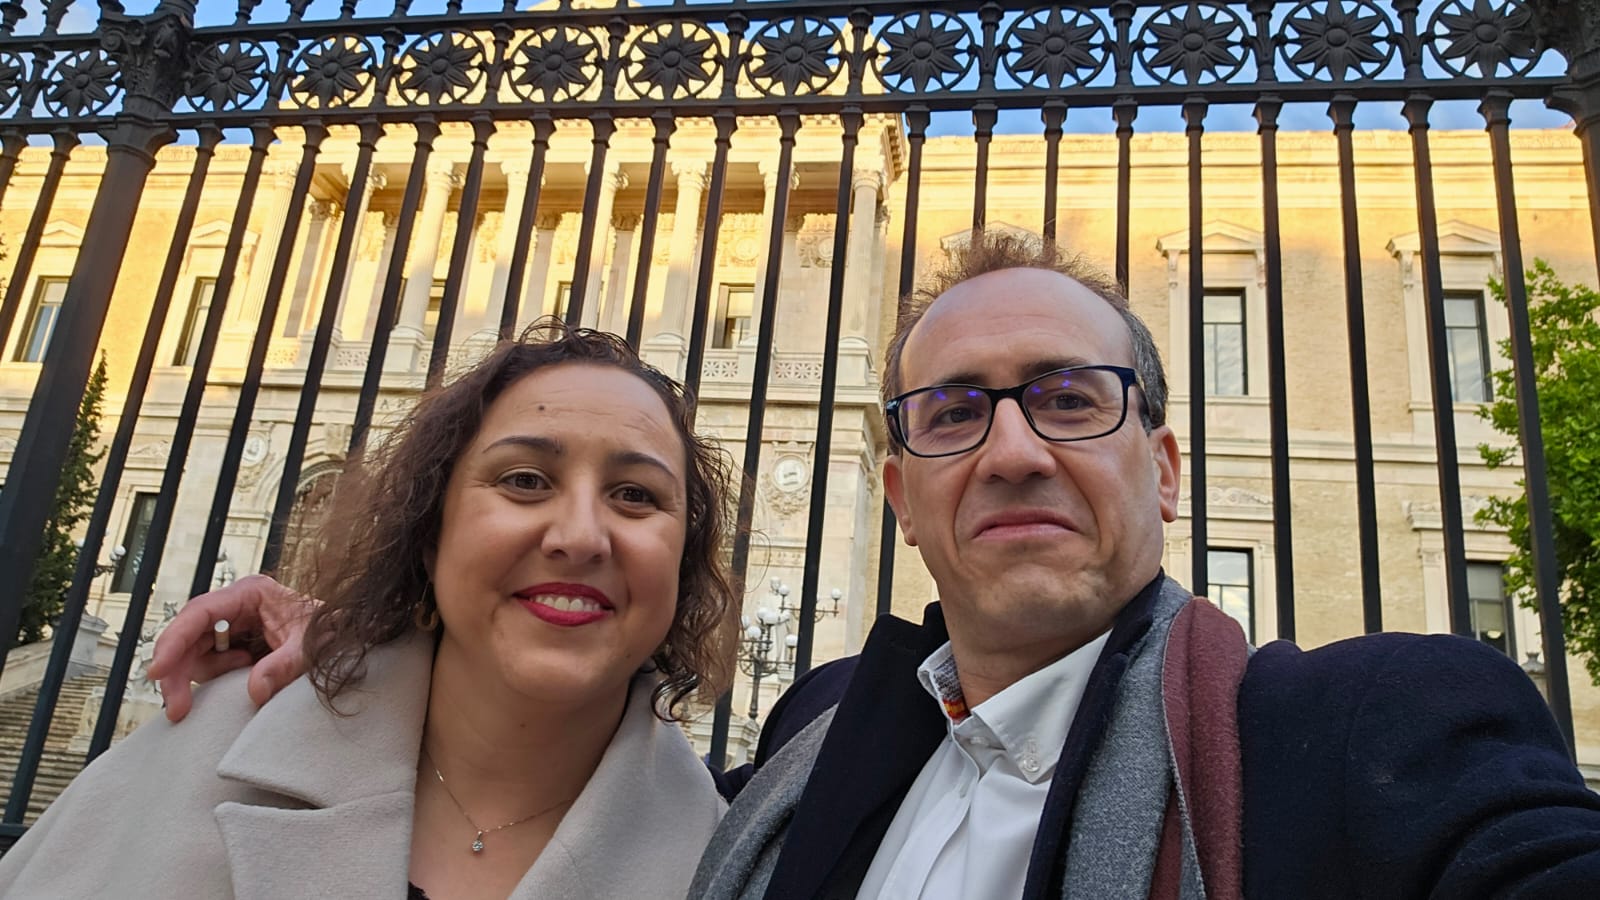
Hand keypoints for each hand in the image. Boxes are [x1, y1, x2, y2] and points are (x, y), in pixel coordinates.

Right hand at [146, 574, 315, 722]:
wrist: (341, 637)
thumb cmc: (329, 631)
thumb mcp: (311, 647)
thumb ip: (285, 666)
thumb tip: (255, 692)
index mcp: (250, 592)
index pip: (199, 613)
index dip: (174, 640)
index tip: (158, 670)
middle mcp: (234, 605)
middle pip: (186, 636)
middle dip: (177, 672)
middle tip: (177, 709)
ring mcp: (231, 625)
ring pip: (193, 653)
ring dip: (209, 675)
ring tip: (245, 670)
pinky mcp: (231, 644)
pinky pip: (208, 663)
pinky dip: (217, 678)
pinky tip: (242, 674)